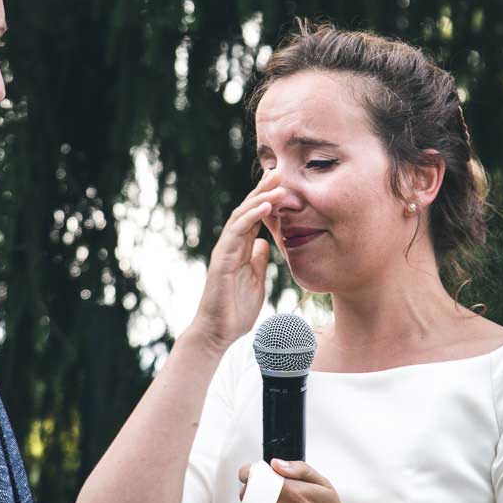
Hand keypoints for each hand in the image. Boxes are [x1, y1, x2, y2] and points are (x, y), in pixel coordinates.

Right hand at [190, 169, 284, 349]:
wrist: (219, 331)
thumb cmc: (236, 309)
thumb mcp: (255, 280)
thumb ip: (258, 260)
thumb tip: (265, 244)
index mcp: (240, 249)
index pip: (254, 217)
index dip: (267, 199)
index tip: (283, 183)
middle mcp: (231, 245)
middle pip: (247, 210)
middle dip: (263, 190)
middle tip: (279, 171)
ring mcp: (225, 250)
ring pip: (242, 216)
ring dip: (260, 198)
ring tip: (277, 184)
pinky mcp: (222, 259)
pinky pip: (237, 232)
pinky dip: (251, 216)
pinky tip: (265, 205)